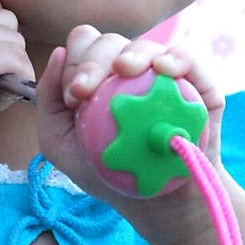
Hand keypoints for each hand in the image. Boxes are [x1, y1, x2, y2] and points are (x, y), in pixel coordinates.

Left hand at [36, 25, 225, 225]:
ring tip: (122, 71)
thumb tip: (57, 54)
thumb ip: (48, 100)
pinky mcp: (196, 85)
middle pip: (109, 41)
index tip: (73, 96)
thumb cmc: (106, 170)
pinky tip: (163, 69)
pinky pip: (187, 59)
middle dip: (92, 60)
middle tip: (85, 91)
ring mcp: (164, 74)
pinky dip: (175, 58)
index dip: (74, 62)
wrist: (156, 204)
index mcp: (97, 74)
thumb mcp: (60, 143)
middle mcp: (129, 68)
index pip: (83, 46)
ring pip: (145, 45)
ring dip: (131, 54)